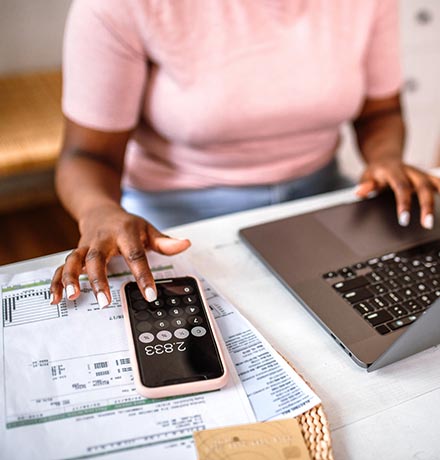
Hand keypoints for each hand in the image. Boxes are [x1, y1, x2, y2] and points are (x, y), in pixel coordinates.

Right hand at [50, 204, 190, 306]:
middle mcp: (102, 240)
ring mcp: (86, 247)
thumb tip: (185, 244)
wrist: (100, 210)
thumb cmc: (126, 224)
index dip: (143, 275)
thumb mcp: (147, 229)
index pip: (136, 255)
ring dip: (71, 278)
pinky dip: (57, 282)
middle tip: (104, 301)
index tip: (150, 294)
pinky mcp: (75, 254)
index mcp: (124, 233)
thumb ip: (164, 241)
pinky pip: (61, 267)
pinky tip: (57, 297)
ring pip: (74, 260)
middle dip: (99, 279)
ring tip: (73, 296)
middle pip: (97, 258)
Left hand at [355, 158, 439, 228]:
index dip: (404, 204)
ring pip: (436, 184)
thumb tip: (360, 192)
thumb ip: (366, 184)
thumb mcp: (367, 176)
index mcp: (394, 171)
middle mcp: (411, 171)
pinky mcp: (429, 178)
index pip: (401, 188)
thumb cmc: (376, 172)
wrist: (386, 158)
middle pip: (423, 187)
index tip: (404, 220)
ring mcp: (422, 174)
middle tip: (427, 224)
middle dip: (427, 206)